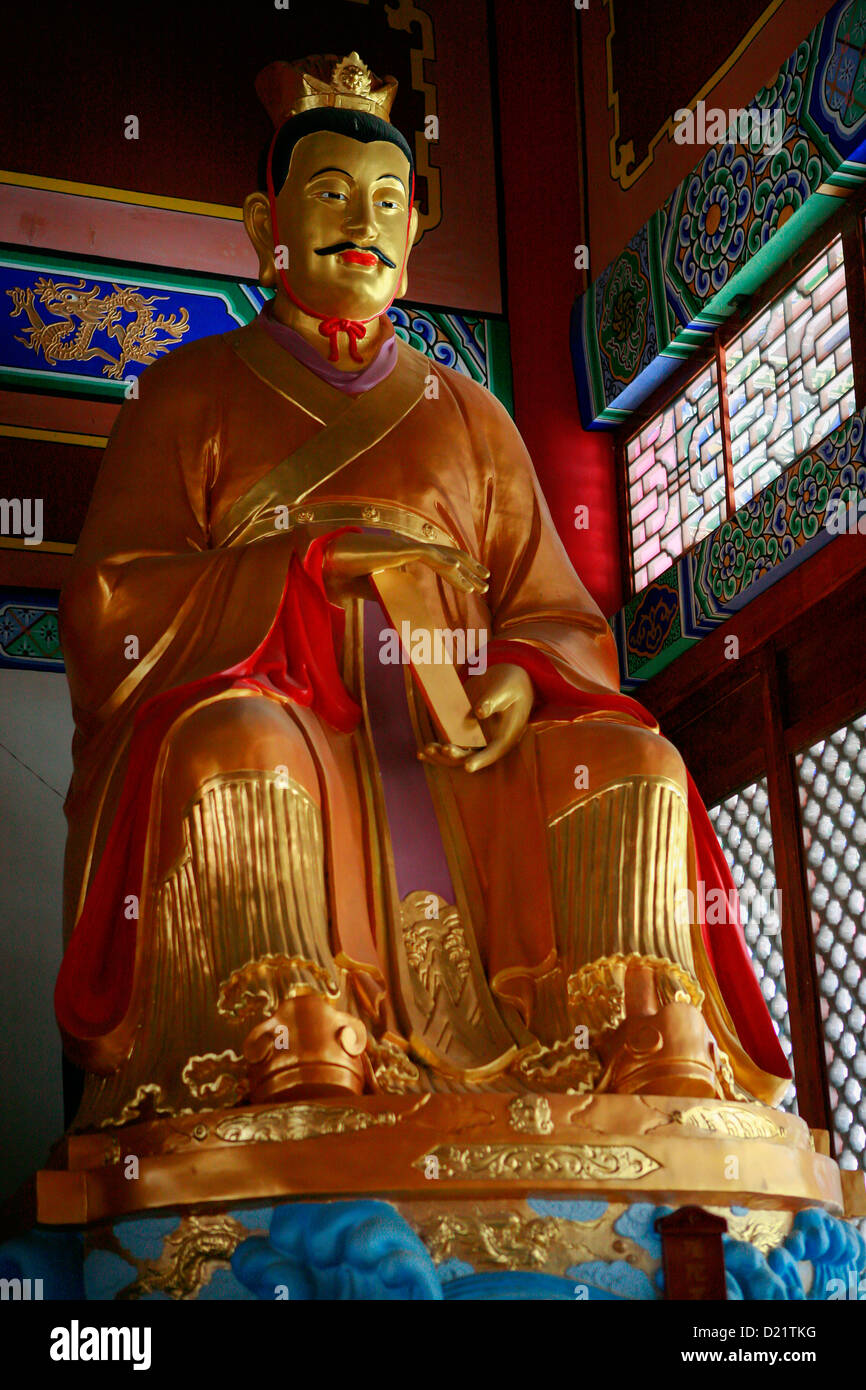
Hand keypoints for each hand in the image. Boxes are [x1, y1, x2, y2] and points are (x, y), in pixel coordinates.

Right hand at [323, 532, 488, 603]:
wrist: (328, 562)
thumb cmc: (347, 573)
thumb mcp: (375, 587)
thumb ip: (390, 592)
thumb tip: (401, 603)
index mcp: (405, 553)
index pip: (439, 559)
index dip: (458, 569)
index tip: (472, 583)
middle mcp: (408, 547)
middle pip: (448, 555)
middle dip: (470, 568)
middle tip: (486, 581)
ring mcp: (405, 546)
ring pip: (443, 556)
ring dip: (465, 570)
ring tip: (481, 583)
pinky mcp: (399, 550)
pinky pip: (428, 555)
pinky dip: (445, 563)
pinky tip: (459, 572)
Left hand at [419, 662, 532, 772]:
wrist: (505, 682)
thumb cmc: (511, 685)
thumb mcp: (505, 690)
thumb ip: (493, 701)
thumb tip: (479, 712)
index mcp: (505, 738)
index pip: (492, 753)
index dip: (480, 761)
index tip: (468, 766)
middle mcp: (488, 744)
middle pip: (470, 757)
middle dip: (455, 756)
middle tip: (443, 748)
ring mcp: (474, 740)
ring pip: (457, 756)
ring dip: (441, 756)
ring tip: (425, 750)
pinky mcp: (462, 734)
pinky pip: (449, 746)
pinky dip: (436, 751)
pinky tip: (421, 753)